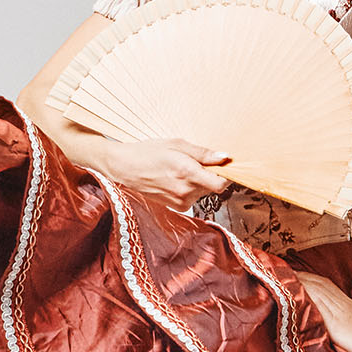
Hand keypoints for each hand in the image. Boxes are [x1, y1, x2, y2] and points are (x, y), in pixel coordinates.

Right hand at [92, 133, 233, 204]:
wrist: (124, 168)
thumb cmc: (149, 152)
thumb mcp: (177, 145)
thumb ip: (203, 153)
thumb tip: (225, 157)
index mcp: (187, 172)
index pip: (221, 184)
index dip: (226, 174)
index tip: (224, 166)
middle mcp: (185, 191)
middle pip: (213, 186)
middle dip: (210, 174)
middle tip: (195, 162)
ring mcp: (181, 201)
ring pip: (204, 192)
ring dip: (200, 181)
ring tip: (181, 169)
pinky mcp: (177, 207)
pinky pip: (194, 197)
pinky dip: (190, 188)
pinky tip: (176, 179)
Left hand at [294, 267, 351, 351]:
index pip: (330, 288)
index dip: (315, 281)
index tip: (302, 277)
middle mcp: (344, 306)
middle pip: (320, 284)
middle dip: (303, 276)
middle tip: (286, 272)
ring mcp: (338, 311)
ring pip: (316, 288)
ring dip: (299, 281)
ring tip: (283, 276)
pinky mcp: (333, 320)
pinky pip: (315, 300)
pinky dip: (303, 291)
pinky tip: (291, 287)